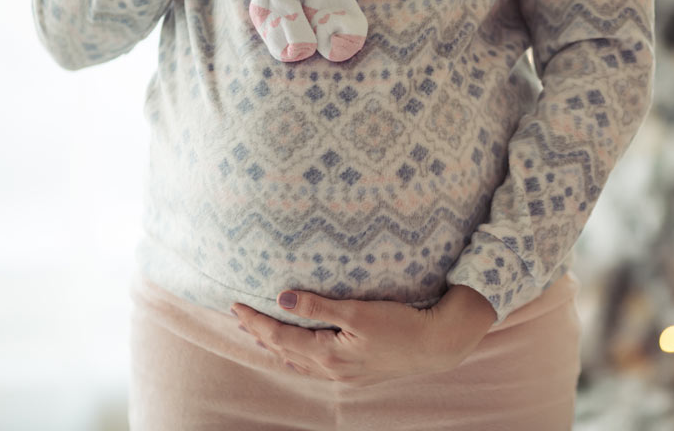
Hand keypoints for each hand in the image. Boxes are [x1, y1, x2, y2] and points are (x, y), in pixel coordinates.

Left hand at [231, 285, 496, 386]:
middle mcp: (332, 370)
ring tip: (262, 334)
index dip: (256, 322)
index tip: (235, 306)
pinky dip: (300, 356)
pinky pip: (317, 366)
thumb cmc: (402, 324)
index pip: (280, 337)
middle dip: (262, 334)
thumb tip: (282, 299)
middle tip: (241, 317)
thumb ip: (319, 306)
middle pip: (286, 352)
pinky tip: (302, 351)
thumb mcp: (358, 312)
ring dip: (278, 347)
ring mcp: (346, 374)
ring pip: (300, 362)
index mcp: (328, 354)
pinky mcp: (358, 372)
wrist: (437, 344)